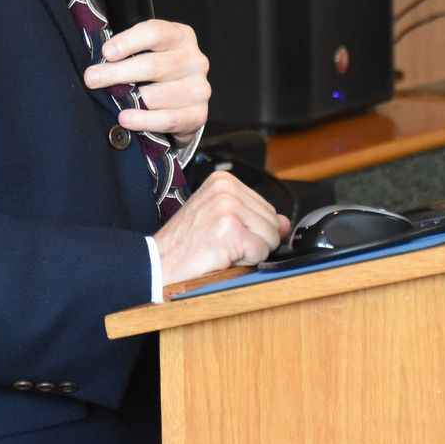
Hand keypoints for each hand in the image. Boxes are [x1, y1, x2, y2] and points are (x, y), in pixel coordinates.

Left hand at [83, 18, 208, 137]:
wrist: (181, 105)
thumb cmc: (157, 73)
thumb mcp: (146, 52)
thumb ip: (127, 52)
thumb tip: (97, 65)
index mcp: (181, 37)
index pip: (155, 33)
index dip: (128, 41)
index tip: (106, 52)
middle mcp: (195, 60)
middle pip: (152, 65)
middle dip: (117, 73)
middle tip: (92, 79)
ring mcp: (199, 88)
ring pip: (156, 95)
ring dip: (129, 99)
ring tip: (111, 102)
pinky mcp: (198, 115)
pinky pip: (167, 119)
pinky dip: (143, 120)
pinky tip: (125, 118)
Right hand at [152, 169, 289, 283]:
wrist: (159, 261)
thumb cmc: (186, 243)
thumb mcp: (220, 219)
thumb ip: (254, 217)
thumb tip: (285, 223)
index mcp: (224, 181)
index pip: (267, 209)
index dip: (252, 230)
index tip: (224, 233)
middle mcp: (226, 189)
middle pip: (273, 223)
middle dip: (254, 241)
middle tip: (221, 244)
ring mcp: (228, 207)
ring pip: (271, 238)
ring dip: (249, 252)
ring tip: (220, 249)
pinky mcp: (230, 229)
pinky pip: (261, 252)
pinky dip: (245, 262)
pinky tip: (222, 256)